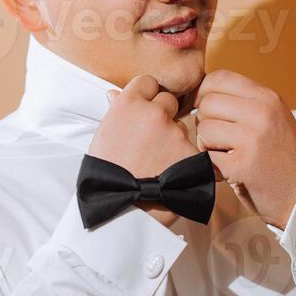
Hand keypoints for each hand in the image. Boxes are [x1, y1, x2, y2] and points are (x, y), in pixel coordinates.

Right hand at [88, 74, 219, 227]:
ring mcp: (175, 133)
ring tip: (158, 165)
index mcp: (128, 104)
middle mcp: (154, 113)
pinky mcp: (193, 154)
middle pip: (169, 101)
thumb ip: (116, 113)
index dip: (148, 97)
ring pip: (182, 128)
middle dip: (163, 116)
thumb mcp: (103, 138)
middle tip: (152, 142)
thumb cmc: (106, 178)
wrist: (122, 212)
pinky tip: (171, 176)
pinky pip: (193, 151)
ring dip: (175, 140)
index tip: (145, 112)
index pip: (148, 82)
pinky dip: (185, 161)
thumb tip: (115, 94)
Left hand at [194, 70, 295, 228]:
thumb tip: (204, 91)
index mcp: (268, 98)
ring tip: (226, 155)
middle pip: (207, 103)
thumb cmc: (281, 158)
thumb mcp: (272, 118)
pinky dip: (212, 166)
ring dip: (207, 146)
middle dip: (206, 123)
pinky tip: (229, 171)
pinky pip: (207, 156)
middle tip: (220, 140)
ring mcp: (253, 139)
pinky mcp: (243, 165)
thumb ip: (244, 102)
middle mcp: (263, 113)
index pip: (218, 78)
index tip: (211, 113)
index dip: (205, 95)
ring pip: (204, 129)